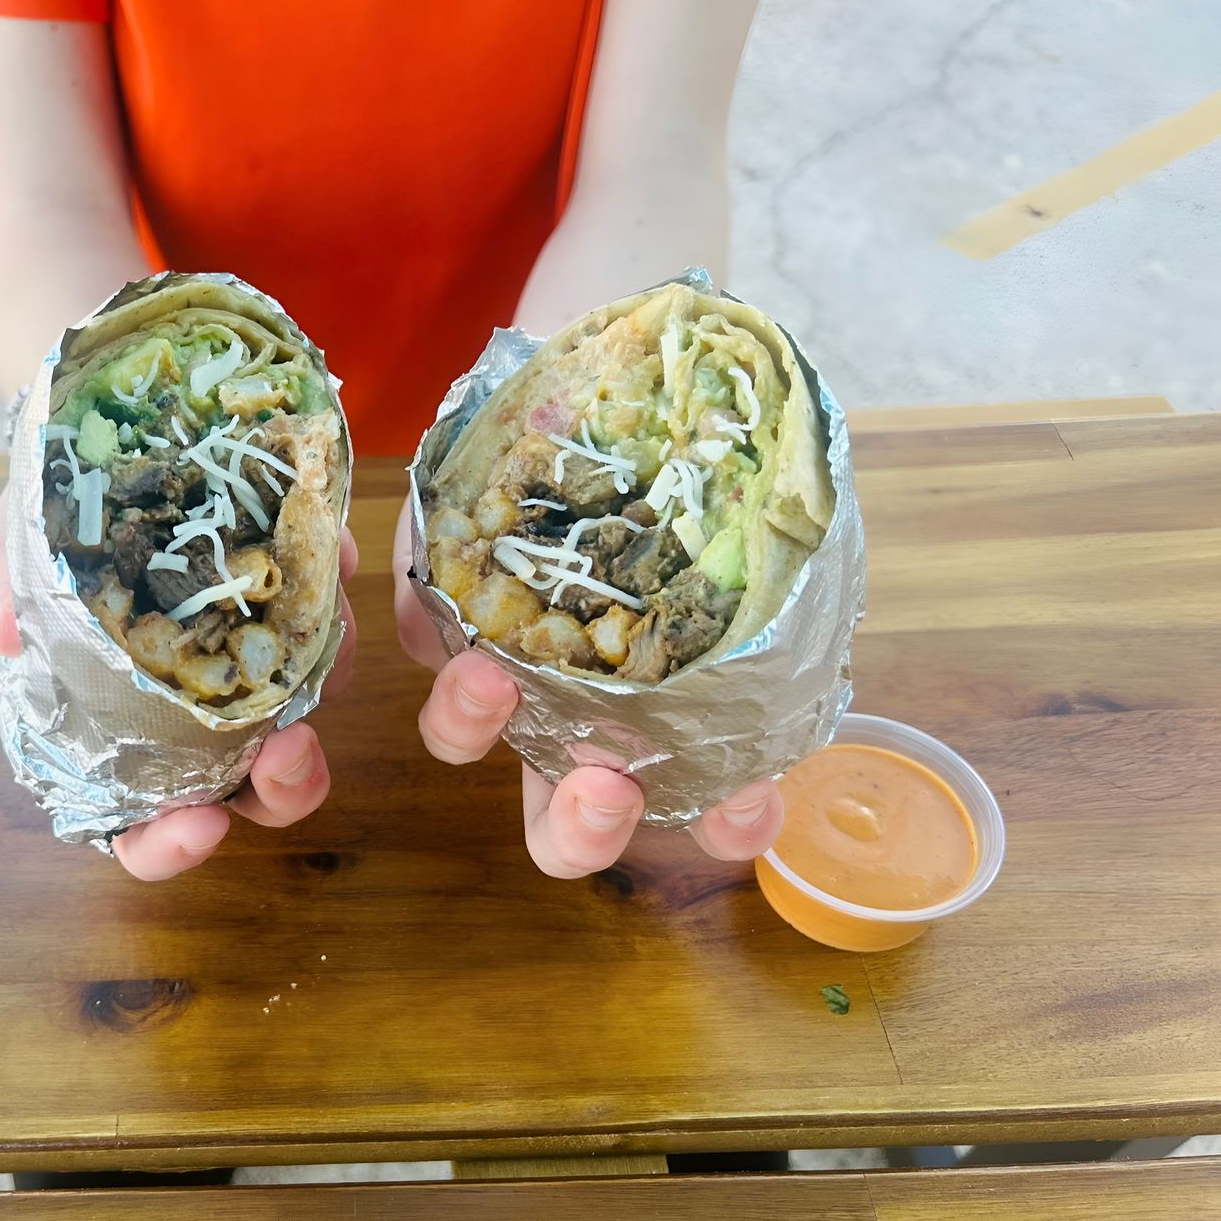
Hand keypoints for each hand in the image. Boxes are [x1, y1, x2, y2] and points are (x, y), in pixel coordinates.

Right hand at [0, 497, 355, 879]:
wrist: (90, 461)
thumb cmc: (37, 541)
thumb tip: (7, 629)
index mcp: (119, 743)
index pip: (143, 830)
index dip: (170, 846)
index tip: (201, 825)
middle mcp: (194, 720)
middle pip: (250, 792)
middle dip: (285, 786)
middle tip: (291, 750)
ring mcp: (250, 666)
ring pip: (308, 709)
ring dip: (325, 685)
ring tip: (323, 637)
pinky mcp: (291, 605)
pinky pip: (329, 617)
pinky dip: (335, 598)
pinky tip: (330, 559)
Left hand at [392, 501, 782, 876]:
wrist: (608, 392)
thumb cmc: (694, 466)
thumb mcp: (750, 504)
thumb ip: (775, 539)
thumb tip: (799, 535)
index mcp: (670, 709)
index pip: (708, 802)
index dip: (730, 822)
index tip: (742, 805)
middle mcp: (579, 710)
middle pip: (566, 817)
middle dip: (584, 827)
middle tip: (603, 789)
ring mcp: (504, 663)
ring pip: (464, 736)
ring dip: (470, 728)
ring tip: (490, 682)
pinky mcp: (440, 605)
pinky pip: (420, 625)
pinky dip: (426, 616)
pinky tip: (447, 585)